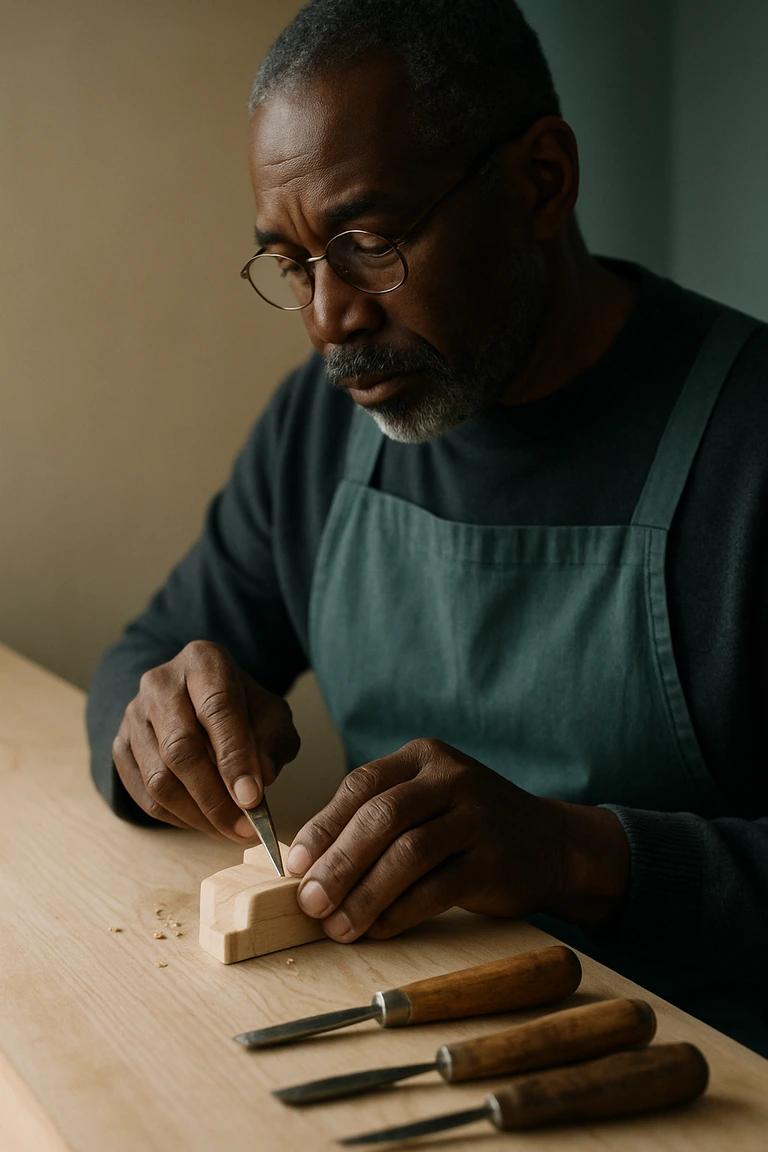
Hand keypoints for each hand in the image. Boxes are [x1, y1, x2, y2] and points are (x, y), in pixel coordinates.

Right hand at [112, 640, 299, 839]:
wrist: (198, 699)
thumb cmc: (242, 709)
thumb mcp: (272, 716)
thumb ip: (274, 742)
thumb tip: (261, 778)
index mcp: (203, 662)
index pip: (217, 708)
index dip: (234, 757)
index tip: (253, 798)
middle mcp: (160, 683)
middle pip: (181, 748)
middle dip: (215, 798)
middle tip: (243, 828)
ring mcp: (134, 714)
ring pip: (159, 778)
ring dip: (197, 815)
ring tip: (230, 831)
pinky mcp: (120, 745)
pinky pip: (143, 794)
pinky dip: (176, 817)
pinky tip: (204, 822)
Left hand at [286, 738, 628, 941]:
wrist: (552, 843)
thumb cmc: (470, 826)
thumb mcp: (427, 801)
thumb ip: (376, 819)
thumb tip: (308, 863)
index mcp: (423, 757)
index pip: (361, 785)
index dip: (323, 826)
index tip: (294, 865)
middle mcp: (451, 778)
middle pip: (381, 818)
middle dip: (338, 864)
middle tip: (309, 902)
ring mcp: (477, 817)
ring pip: (408, 854)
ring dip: (365, 895)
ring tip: (338, 926)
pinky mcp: (494, 860)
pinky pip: (437, 889)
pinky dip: (400, 913)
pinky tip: (378, 930)